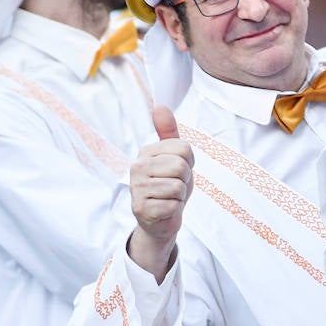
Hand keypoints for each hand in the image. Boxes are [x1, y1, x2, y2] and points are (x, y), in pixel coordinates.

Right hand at [127, 106, 192, 280]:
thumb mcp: (173, 157)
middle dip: (185, 180)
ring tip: (170, 197)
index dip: (189, 162)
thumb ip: (168, 132)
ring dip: (180, 195)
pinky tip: (165, 209)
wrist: (161, 219)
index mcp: (146, 152)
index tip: (178, 171)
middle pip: (181, 166)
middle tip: (175, 187)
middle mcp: (137, 167)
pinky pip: (174, 204)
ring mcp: (137, 188)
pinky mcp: (142, 208)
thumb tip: (160, 106)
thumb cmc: (169, 185)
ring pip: (178, 185)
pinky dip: (176, 209)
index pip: (183, 148)